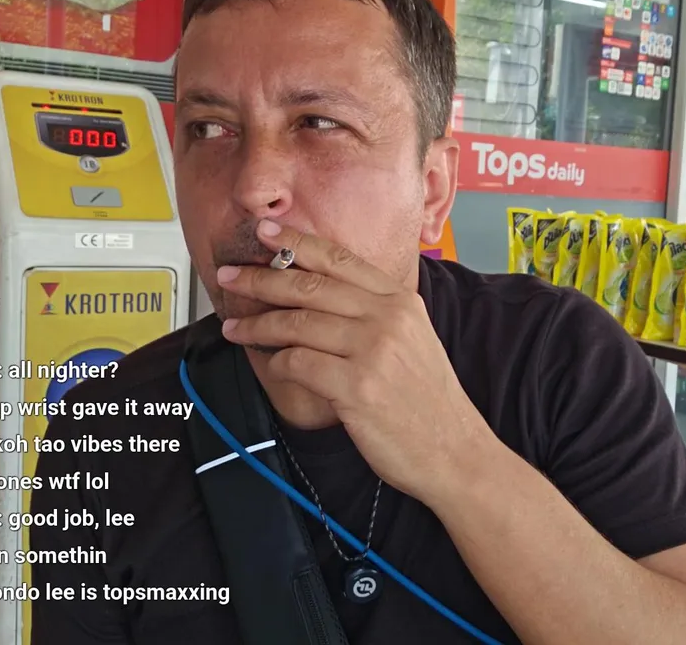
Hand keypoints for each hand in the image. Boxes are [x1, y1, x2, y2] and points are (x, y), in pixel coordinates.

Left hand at [216, 220, 497, 503]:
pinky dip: (277, 362)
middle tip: (231, 276)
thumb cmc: (428, 403)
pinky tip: (268, 364)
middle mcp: (388, 319)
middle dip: (261, 278)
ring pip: (296, 323)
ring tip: (234, 326)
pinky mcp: (356, 388)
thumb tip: (323, 295)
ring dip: (257, 324)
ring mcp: (373, 352)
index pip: (339, 259)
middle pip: (310, 285)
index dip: (297, 242)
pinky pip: (299, 363)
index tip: (266, 233)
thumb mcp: (414, 340)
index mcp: (401, 302)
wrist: (454, 452)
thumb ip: (376, 313)